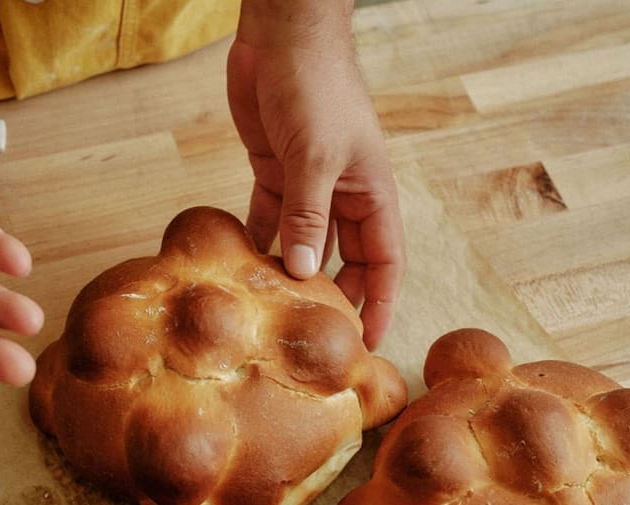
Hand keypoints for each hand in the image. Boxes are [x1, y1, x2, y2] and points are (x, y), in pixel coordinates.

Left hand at [226, 4, 404, 349]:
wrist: (282, 35)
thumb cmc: (317, 88)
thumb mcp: (316, 158)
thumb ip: (309, 216)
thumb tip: (306, 274)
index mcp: (371, 193)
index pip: (385, 262)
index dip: (381, 303)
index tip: (369, 344)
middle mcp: (344, 195)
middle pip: (345, 260)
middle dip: (334, 297)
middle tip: (314, 339)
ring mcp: (307, 184)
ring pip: (305, 243)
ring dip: (292, 273)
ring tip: (275, 313)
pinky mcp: (273, 171)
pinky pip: (270, 218)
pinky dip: (259, 242)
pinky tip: (243, 270)